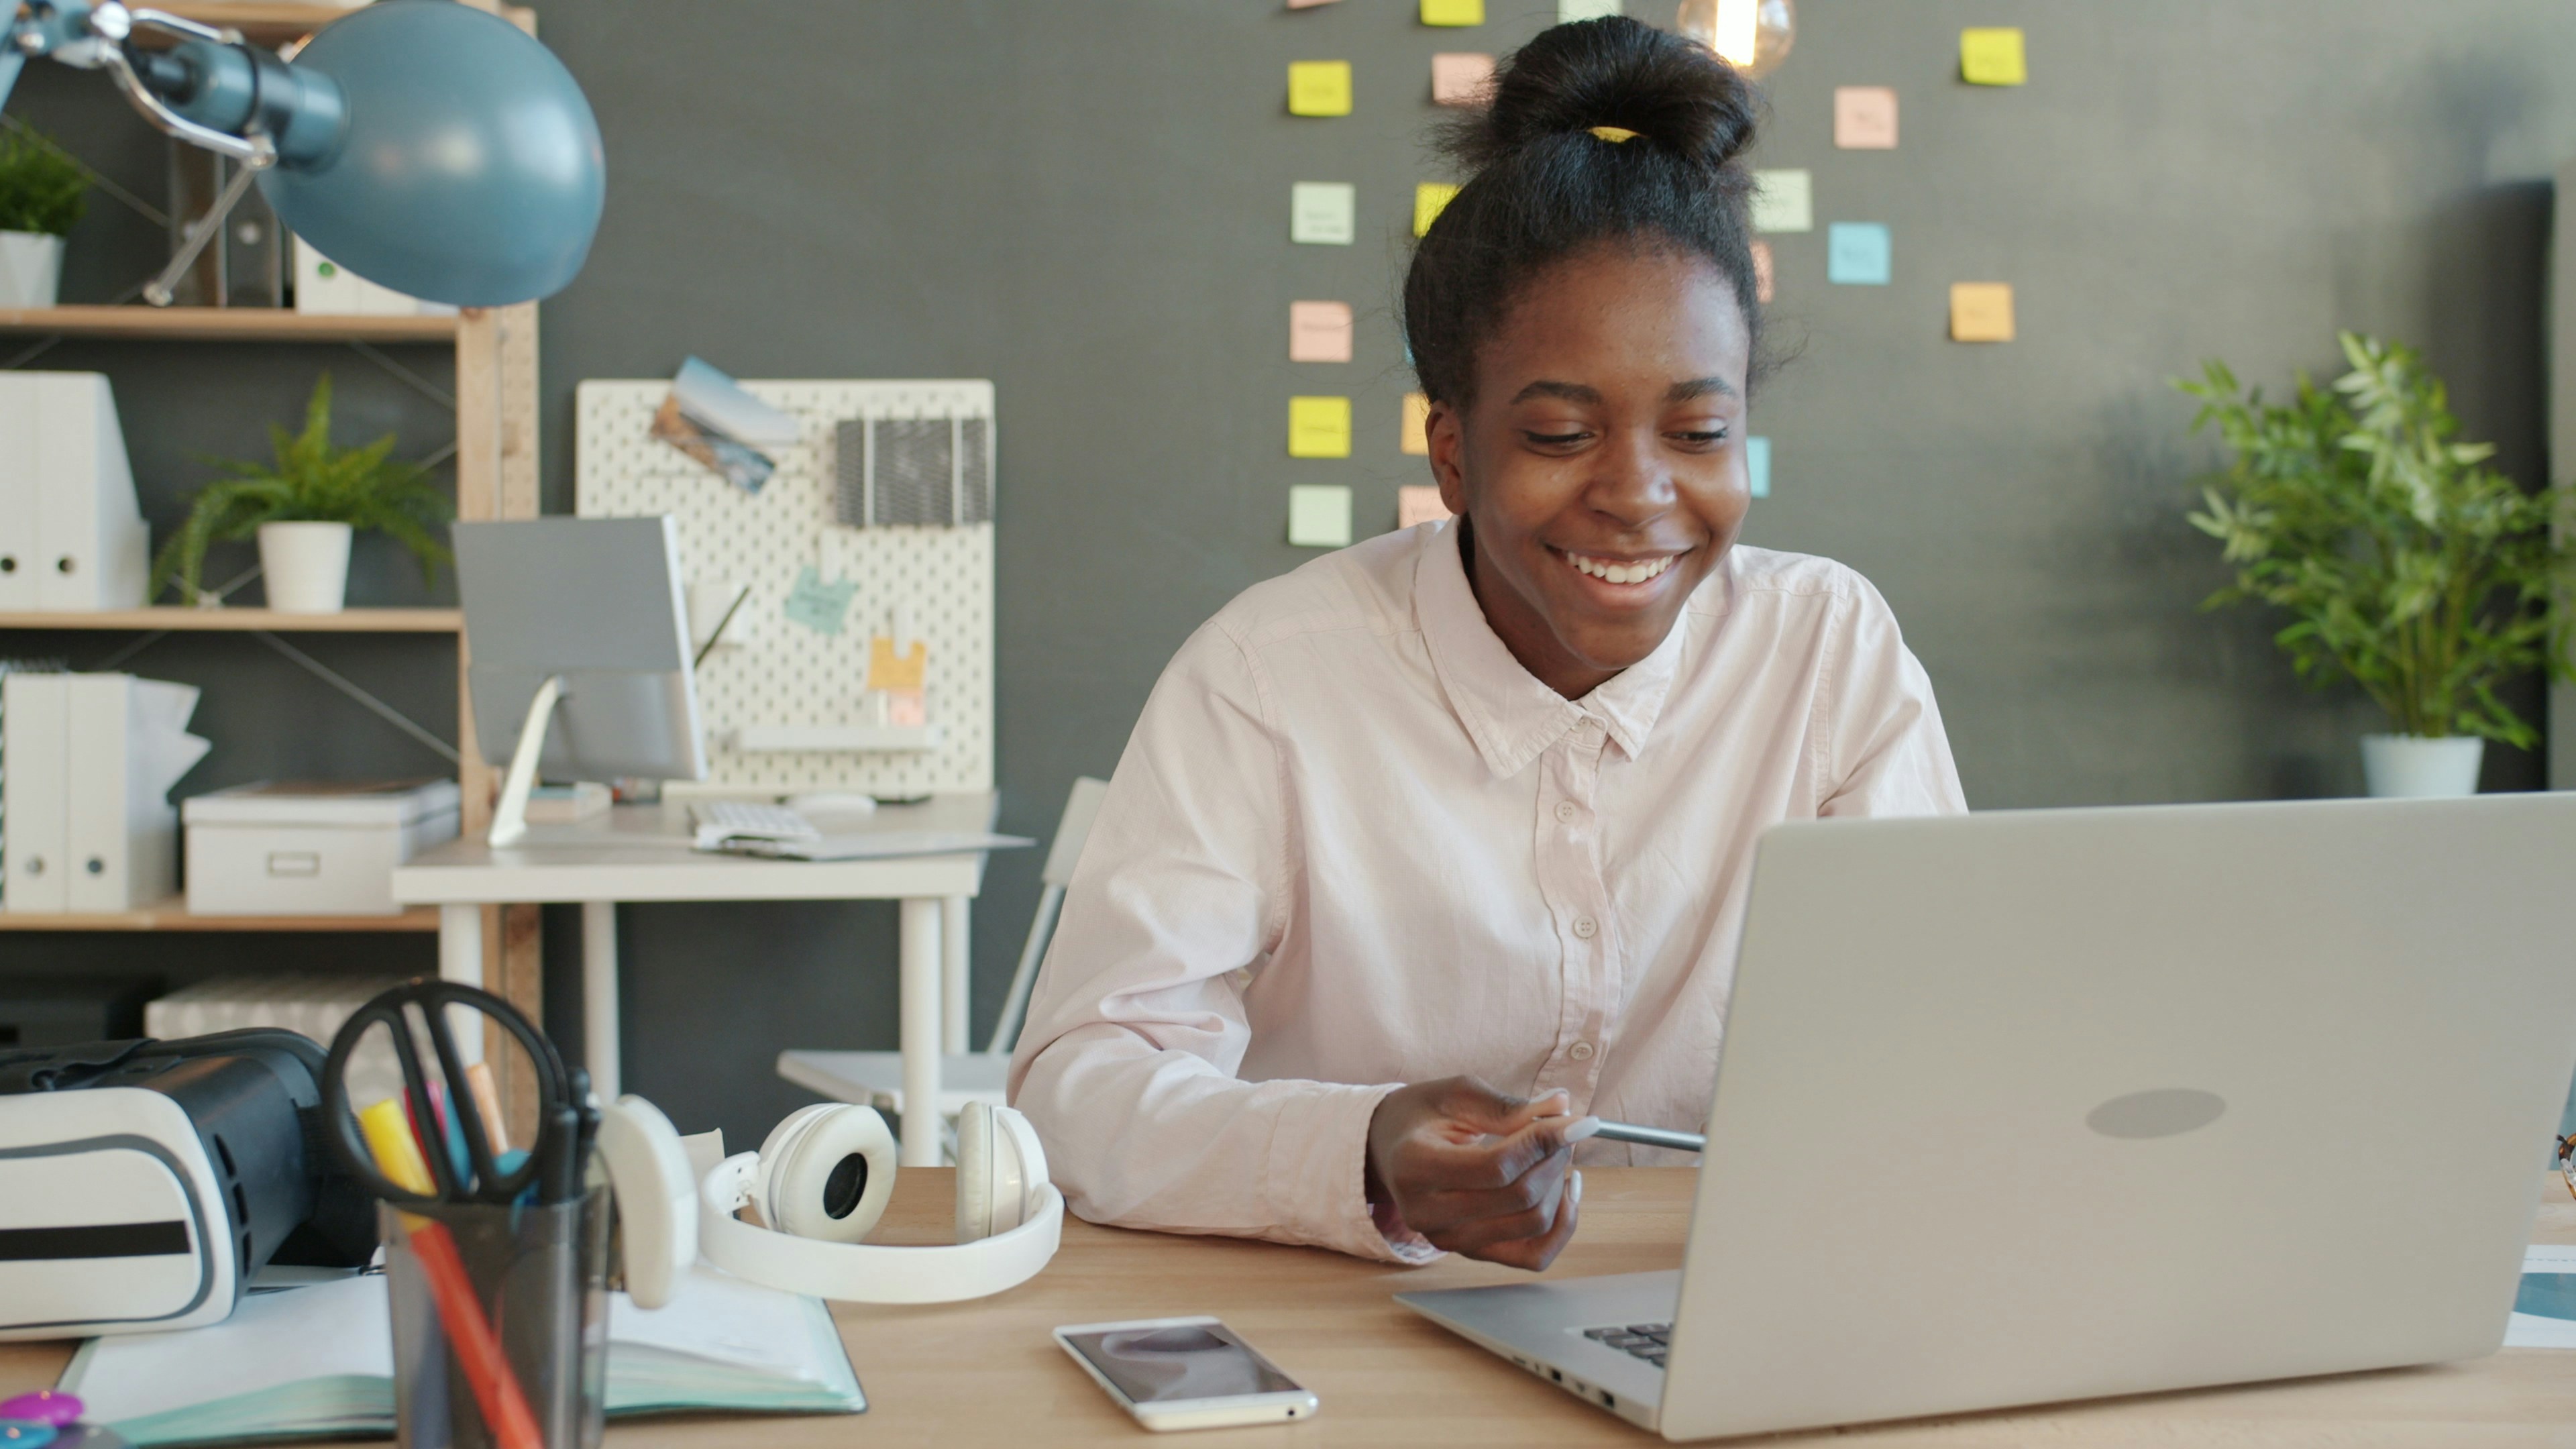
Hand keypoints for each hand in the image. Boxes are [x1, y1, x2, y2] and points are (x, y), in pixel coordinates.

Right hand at [1365, 1077, 1588, 1269]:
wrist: (1390, 1149)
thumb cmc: (1422, 1115)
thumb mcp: (1456, 1094)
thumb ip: (1507, 1105)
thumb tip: (1563, 1108)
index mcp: (1415, 1167)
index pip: (1496, 1167)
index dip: (1543, 1142)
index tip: (1576, 1120)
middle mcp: (1427, 1213)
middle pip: (1518, 1197)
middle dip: (1554, 1158)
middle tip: (1563, 1128)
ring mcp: (1448, 1240)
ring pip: (1531, 1225)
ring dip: (1557, 1184)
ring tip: (1555, 1152)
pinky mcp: (1470, 1253)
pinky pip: (1534, 1256)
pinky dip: (1561, 1225)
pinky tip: (1563, 1191)